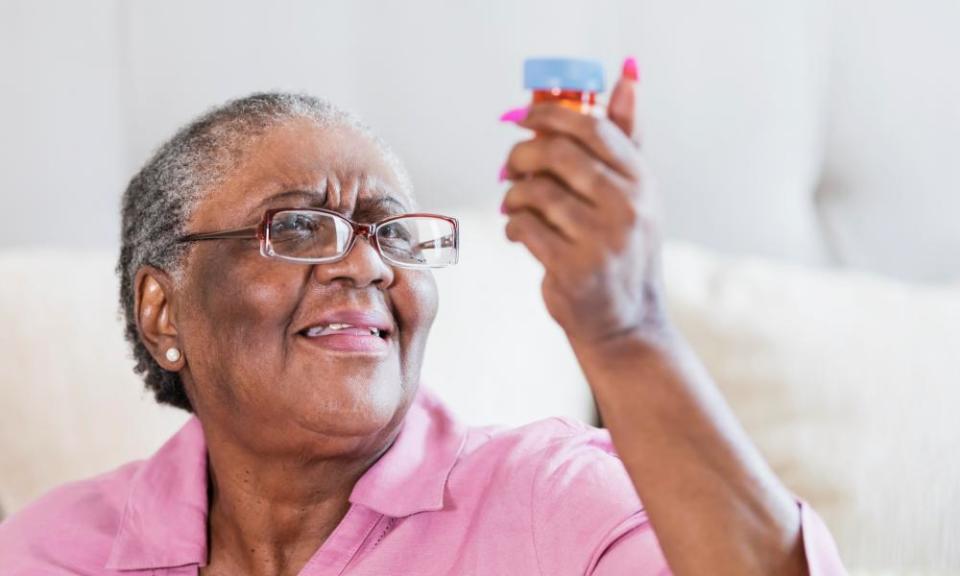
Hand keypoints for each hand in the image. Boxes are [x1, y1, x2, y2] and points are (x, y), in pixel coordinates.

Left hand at [500, 61, 665, 350]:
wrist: (625, 322)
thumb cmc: (621, 249)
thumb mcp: (635, 194)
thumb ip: (626, 137)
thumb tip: (626, 74)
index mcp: (642, 181)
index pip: (593, 128)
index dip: (551, 115)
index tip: (525, 117)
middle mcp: (628, 207)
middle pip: (557, 154)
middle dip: (522, 154)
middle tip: (510, 165)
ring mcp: (601, 239)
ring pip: (535, 191)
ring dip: (514, 196)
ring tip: (515, 206)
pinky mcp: (572, 268)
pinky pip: (524, 226)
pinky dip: (513, 225)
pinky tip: (519, 231)